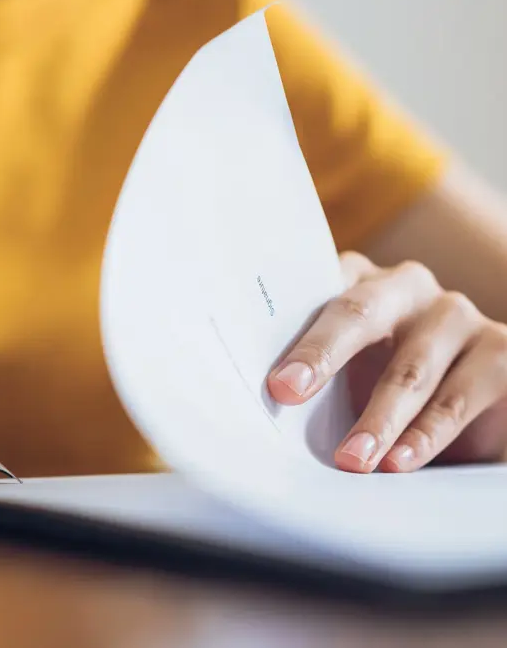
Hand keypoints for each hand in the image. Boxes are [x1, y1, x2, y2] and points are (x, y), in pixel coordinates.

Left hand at [267, 252, 506, 472]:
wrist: (461, 411)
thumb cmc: (375, 385)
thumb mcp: (341, 373)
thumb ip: (309, 374)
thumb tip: (258, 405)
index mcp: (356, 280)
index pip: (313, 287)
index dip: (285, 325)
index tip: (267, 371)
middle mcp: (405, 286)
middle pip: (360, 312)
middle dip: (321, 354)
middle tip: (286, 392)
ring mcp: (455, 315)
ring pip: (411, 367)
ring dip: (378, 418)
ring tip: (351, 459)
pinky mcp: (499, 351)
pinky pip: (460, 395)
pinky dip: (427, 434)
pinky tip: (401, 461)